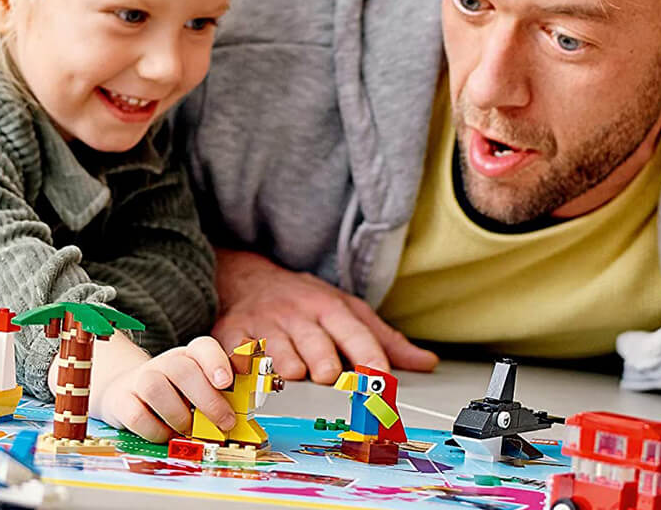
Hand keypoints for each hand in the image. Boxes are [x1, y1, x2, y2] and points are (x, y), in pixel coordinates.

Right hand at [97, 336, 236, 442]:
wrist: (126, 392)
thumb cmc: (172, 394)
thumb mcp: (199, 389)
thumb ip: (219, 396)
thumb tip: (242, 412)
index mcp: (189, 356)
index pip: (203, 347)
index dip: (216, 362)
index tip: (226, 382)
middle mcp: (164, 363)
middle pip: (183, 370)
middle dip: (207, 399)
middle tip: (224, 423)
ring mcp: (140, 379)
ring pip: (156, 388)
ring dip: (178, 416)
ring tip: (188, 430)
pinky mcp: (121, 400)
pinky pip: (137, 415)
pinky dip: (155, 431)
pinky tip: (165, 435)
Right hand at [212, 248, 437, 384]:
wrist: (249, 278)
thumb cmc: (305, 302)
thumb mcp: (347, 311)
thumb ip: (384, 340)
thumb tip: (426, 363)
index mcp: (330, 308)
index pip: (357, 334)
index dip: (372, 359)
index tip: (383, 381)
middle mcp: (299, 316)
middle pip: (318, 350)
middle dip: (325, 368)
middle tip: (328, 377)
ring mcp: (265, 326)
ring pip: (281, 359)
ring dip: (289, 374)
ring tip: (294, 375)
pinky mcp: (234, 335)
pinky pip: (240, 360)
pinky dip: (247, 372)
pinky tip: (254, 377)